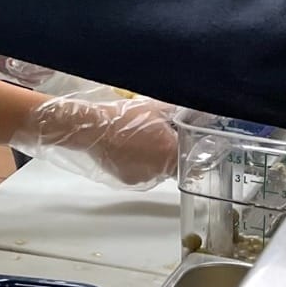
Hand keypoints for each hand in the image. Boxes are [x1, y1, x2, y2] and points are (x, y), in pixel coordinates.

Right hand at [9, 96, 178, 189]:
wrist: (93, 127)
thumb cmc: (122, 116)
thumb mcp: (156, 107)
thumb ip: (177, 114)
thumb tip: (189, 114)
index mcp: (170, 151)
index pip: (192, 160)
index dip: (189, 150)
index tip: (184, 143)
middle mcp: (159, 169)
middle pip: (173, 165)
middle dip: (168, 152)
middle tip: (158, 136)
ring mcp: (143, 177)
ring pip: (156, 170)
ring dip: (152, 159)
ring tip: (139, 141)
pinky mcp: (127, 179)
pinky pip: (140, 172)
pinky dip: (137, 163)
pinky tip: (128, 148)